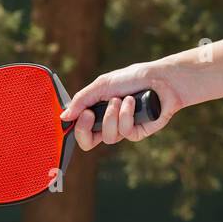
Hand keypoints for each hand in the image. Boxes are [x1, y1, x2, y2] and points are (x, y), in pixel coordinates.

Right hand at [63, 61, 181, 151]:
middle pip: (89, 143)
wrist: (160, 79)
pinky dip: (127, 115)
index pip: (80, 131)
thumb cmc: (132, 78)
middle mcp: (108, 123)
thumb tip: (63, 117)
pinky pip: (126, 133)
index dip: (77, 128)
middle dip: (87, 129)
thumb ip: (81, 100)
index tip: (83, 113)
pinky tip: (133, 101)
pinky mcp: (138, 132)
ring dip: (113, 116)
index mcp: (97, 112)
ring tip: (122, 99)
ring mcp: (123, 129)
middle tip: (91, 114)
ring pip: (109, 137)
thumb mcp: (102, 85)